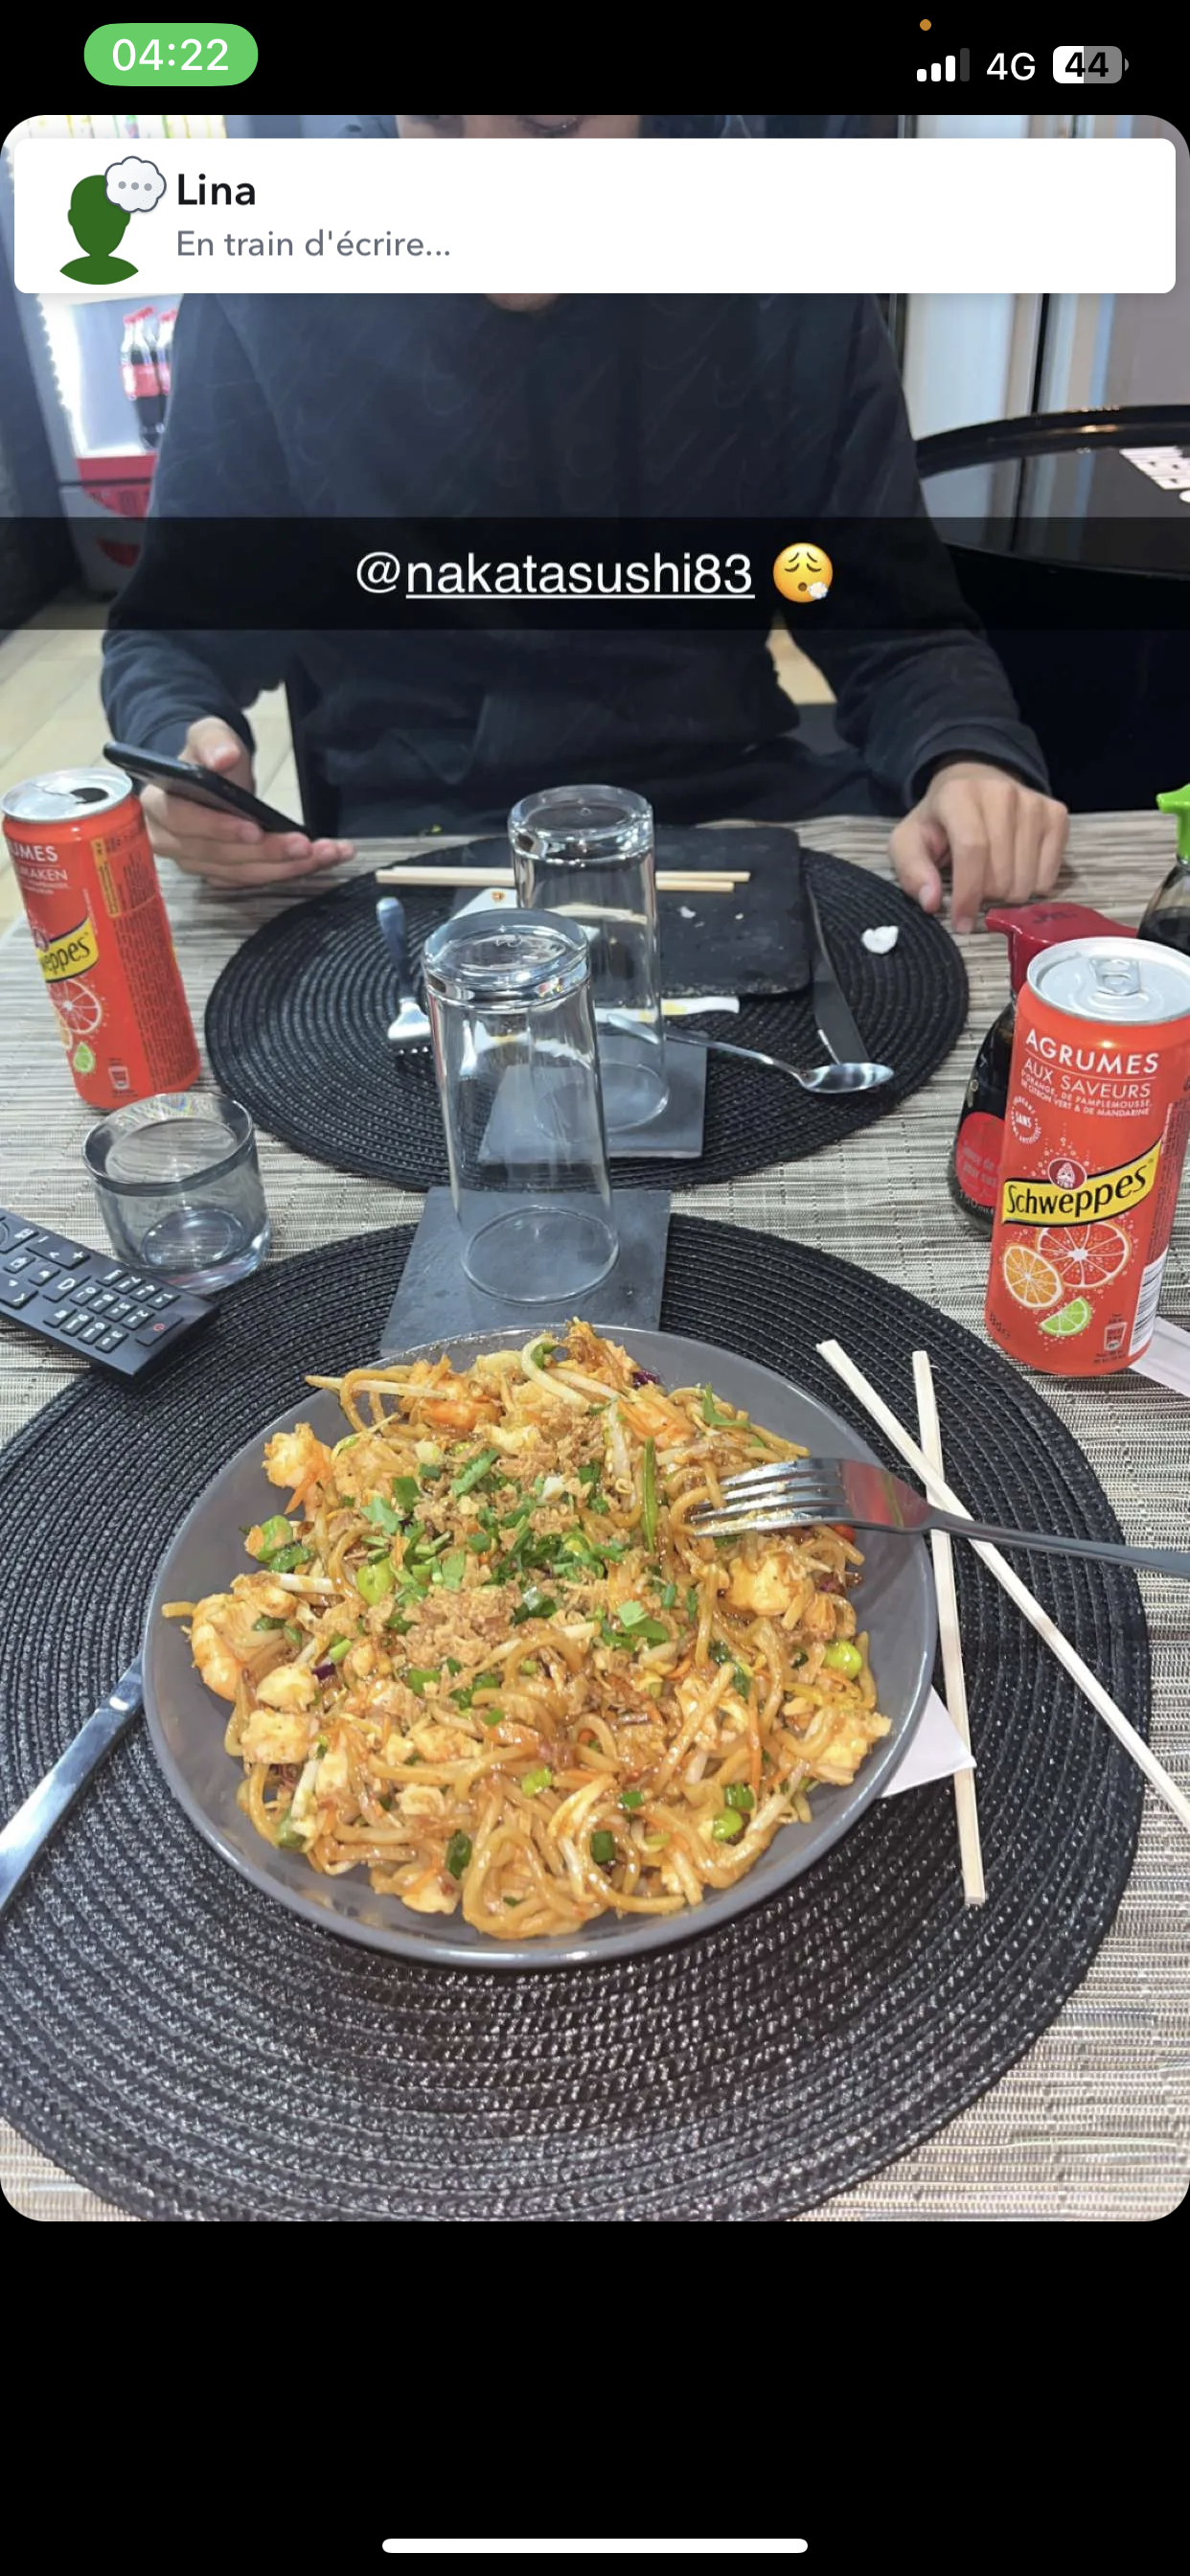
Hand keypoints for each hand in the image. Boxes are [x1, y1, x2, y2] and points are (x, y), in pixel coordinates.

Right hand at [141, 717, 352, 887]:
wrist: (210, 774)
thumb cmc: (206, 755)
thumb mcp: (209, 734)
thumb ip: (212, 740)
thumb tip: (222, 757)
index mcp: (159, 805)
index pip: (184, 821)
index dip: (218, 828)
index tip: (254, 829)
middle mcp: (170, 841)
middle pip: (219, 855)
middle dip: (266, 852)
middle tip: (304, 845)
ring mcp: (194, 862)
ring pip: (241, 873)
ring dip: (285, 867)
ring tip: (325, 853)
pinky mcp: (218, 874)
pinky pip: (253, 878)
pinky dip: (287, 870)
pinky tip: (319, 859)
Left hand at [889, 761, 1068, 933]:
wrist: (975, 781)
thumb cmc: (940, 820)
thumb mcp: (909, 841)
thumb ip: (912, 871)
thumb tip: (931, 902)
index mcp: (959, 795)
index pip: (972, 849)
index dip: (967, 893)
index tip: (962, 923)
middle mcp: (1001, 793)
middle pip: (1001, 872)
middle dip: (986, 896)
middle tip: (975, 887)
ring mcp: (1034, 803)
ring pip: (1026, 880)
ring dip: (1008, 894)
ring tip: (994, 877)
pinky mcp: (1056, 815)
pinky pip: (1049, 875)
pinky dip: (1032, 886)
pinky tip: (1016, 871)